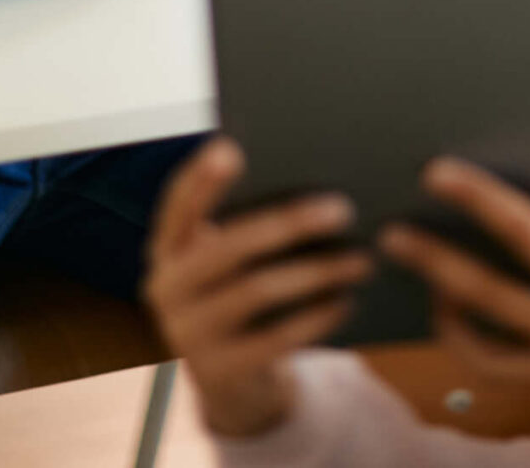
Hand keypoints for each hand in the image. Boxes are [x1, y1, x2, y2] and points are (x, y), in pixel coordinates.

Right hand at [144, 137, 374, 438]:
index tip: (231, 147)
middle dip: (288, 223)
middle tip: (343, 208)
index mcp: (167, 249)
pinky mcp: (220, 371)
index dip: (201, 178)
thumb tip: (310, 185)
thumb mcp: (230, 263)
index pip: (177, 204)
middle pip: (229, 246)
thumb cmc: (241, 297)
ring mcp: (188, 333)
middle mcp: (167, 288)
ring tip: (362, 259)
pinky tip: (347, 300)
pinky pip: (275, 338)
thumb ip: (245, 225)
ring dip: (316, 271)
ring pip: (257, 290)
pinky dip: (316, 317)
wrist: (233, 382)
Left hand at [381, 122, 529, 409]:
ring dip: (447, 317)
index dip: (477, 199)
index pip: (524, 236)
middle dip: (432, 263)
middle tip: (390, 235)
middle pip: (483, 299)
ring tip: (426, 279)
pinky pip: (505, 367)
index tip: (437, 172)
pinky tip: (465, 310)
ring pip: (484, 352)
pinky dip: (477, 342)